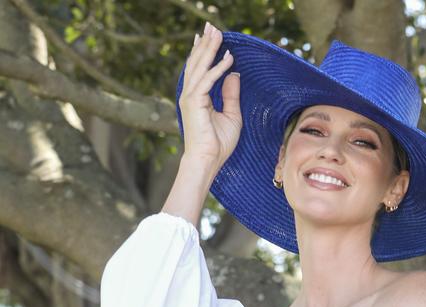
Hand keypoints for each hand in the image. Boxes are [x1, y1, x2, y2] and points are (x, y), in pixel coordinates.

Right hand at [178, 22, 241, 168]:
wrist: (207, 160)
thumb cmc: (218, 144)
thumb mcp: (231, 115)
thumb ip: (231, 95)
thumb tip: (234, 74)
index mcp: (196, 97)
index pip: (199, 69)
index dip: (204, 52)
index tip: (210, 36)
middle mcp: (190, 94)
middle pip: (197, 63)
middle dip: (205, 44)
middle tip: (212, 26)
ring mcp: (189, 97)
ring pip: (200, 66)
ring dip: (210, 49)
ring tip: (217, 33)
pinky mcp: (194, 102)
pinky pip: (207, 80)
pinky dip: (218, 68)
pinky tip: (229, 58)